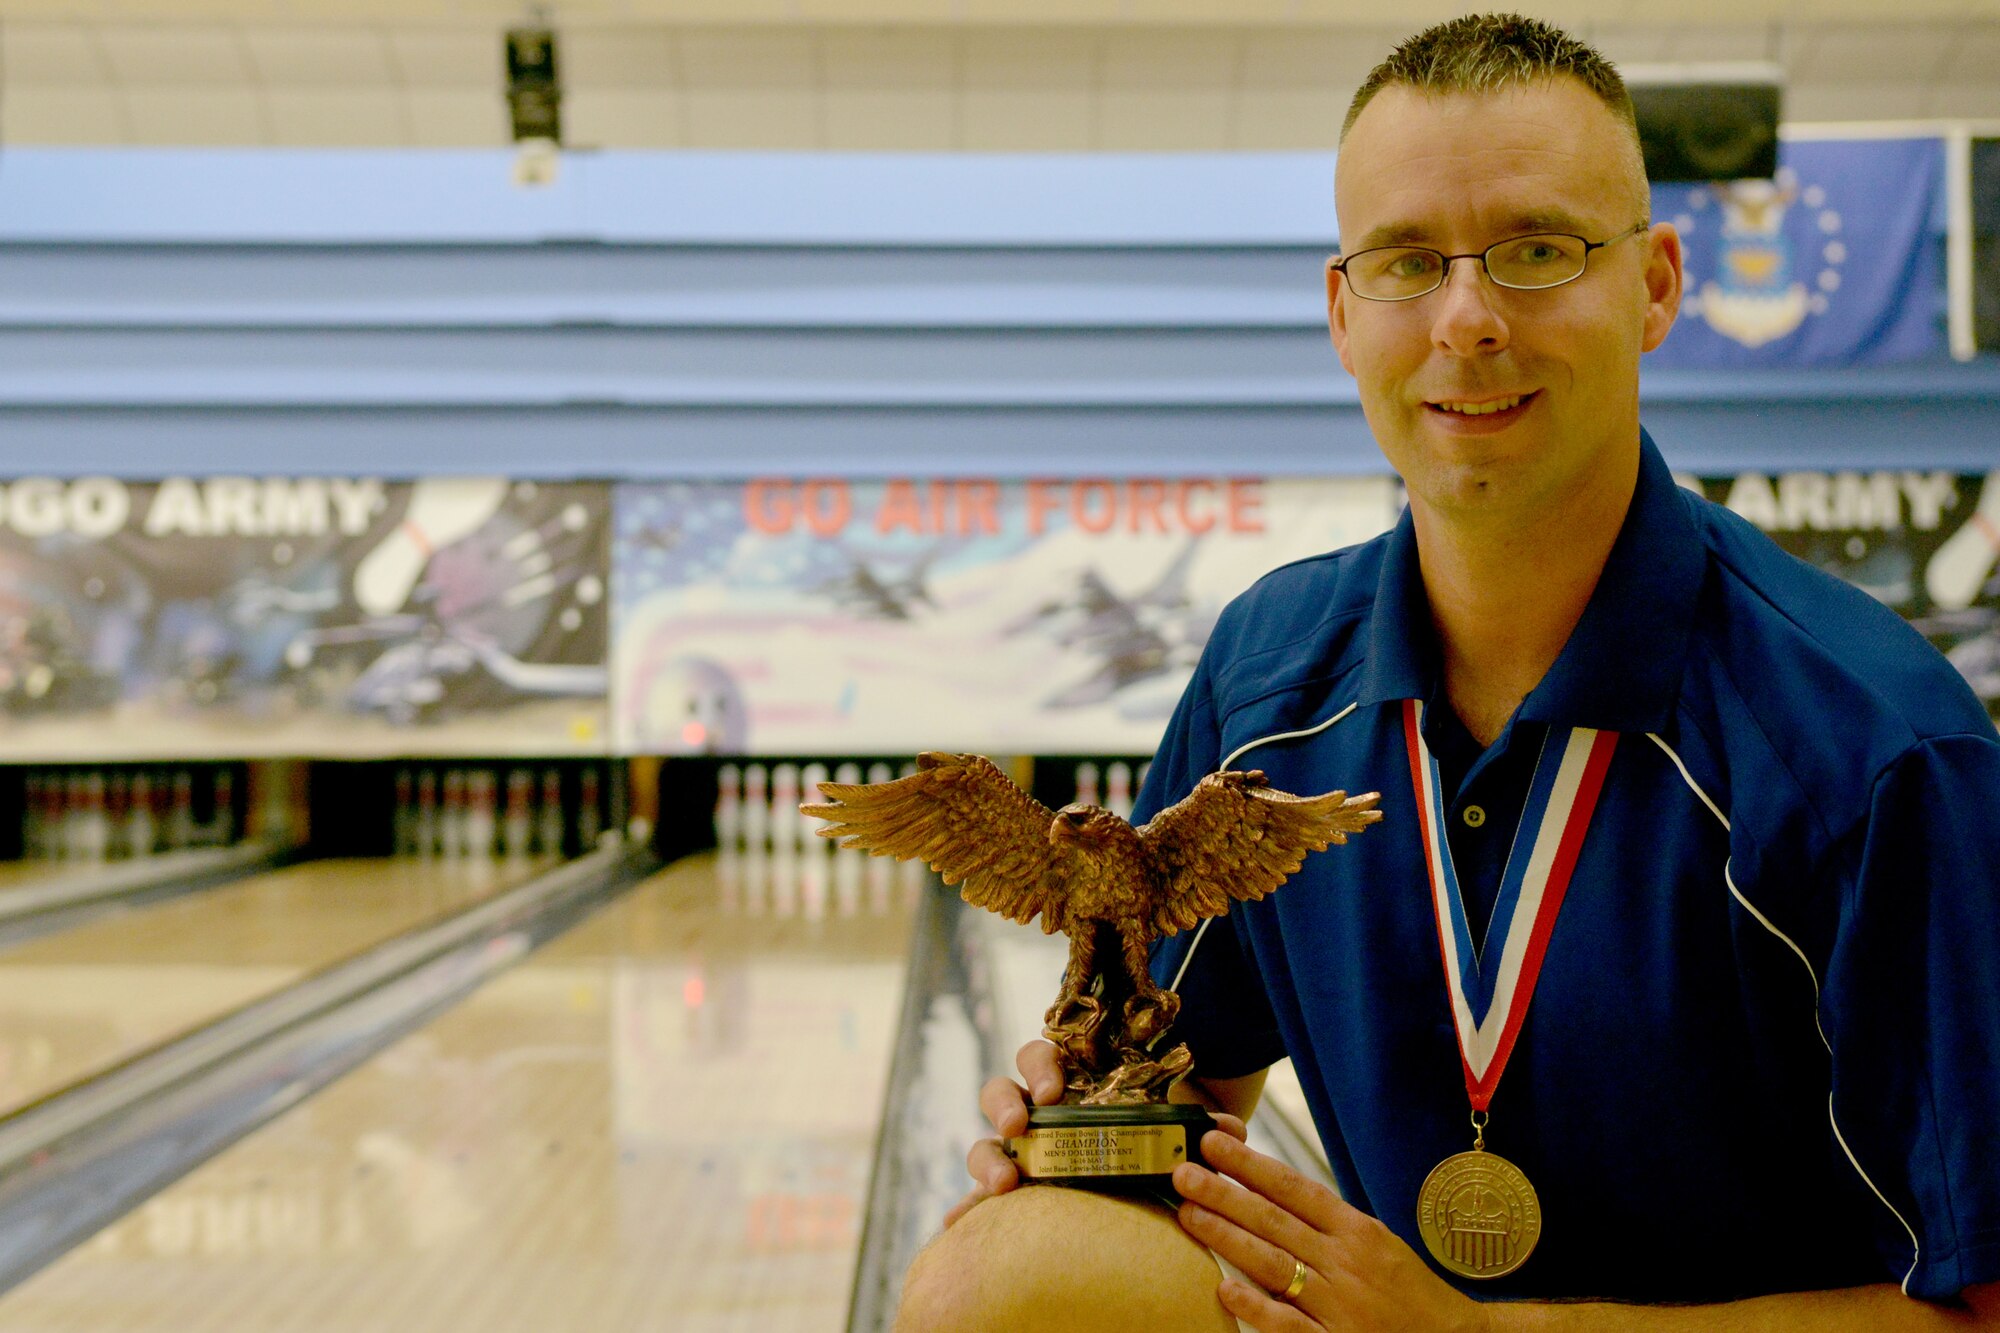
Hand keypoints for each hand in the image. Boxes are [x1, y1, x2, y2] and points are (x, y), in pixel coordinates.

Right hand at [942, 1040, 1248, 1227]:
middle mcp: (1034, 1112)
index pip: (1040, 1056)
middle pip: (1001, 1092)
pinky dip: (966, 1211)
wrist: (1139, 1176)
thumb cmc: (1146, 1138)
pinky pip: (979, 1199)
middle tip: (1019, 1128)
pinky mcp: (1014, 1189)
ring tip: (1005, 1185)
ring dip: (986, 1160)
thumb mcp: (1171, 1128)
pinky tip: (958, 1226)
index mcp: (1067, 1082)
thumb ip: (1199, 1127)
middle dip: (1004, 1106)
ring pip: (986, 1144)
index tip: (1053, 1090)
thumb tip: (1233, 1133)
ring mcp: (1020, 1152)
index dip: (1041, 1067)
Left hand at [1173, 1130, 1488, 1332]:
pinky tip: (1225, 1289)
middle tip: (1184, 1172)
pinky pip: (1288, 1324)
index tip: (1215, 1145)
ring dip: (1226, 1236)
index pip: (1294, 1188)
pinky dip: (1256, 1306)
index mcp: (1358, 1231)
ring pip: (1273, 1263)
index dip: (1251, 1165)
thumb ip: (1329, 1224)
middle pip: (1274, 1220)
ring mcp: (1339, 1304)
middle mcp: (1346, 1262)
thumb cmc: (1412, 1295)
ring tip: (1189, 1213)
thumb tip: (1271, 1195)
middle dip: (1224, 1193)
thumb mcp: (1378, 1245)